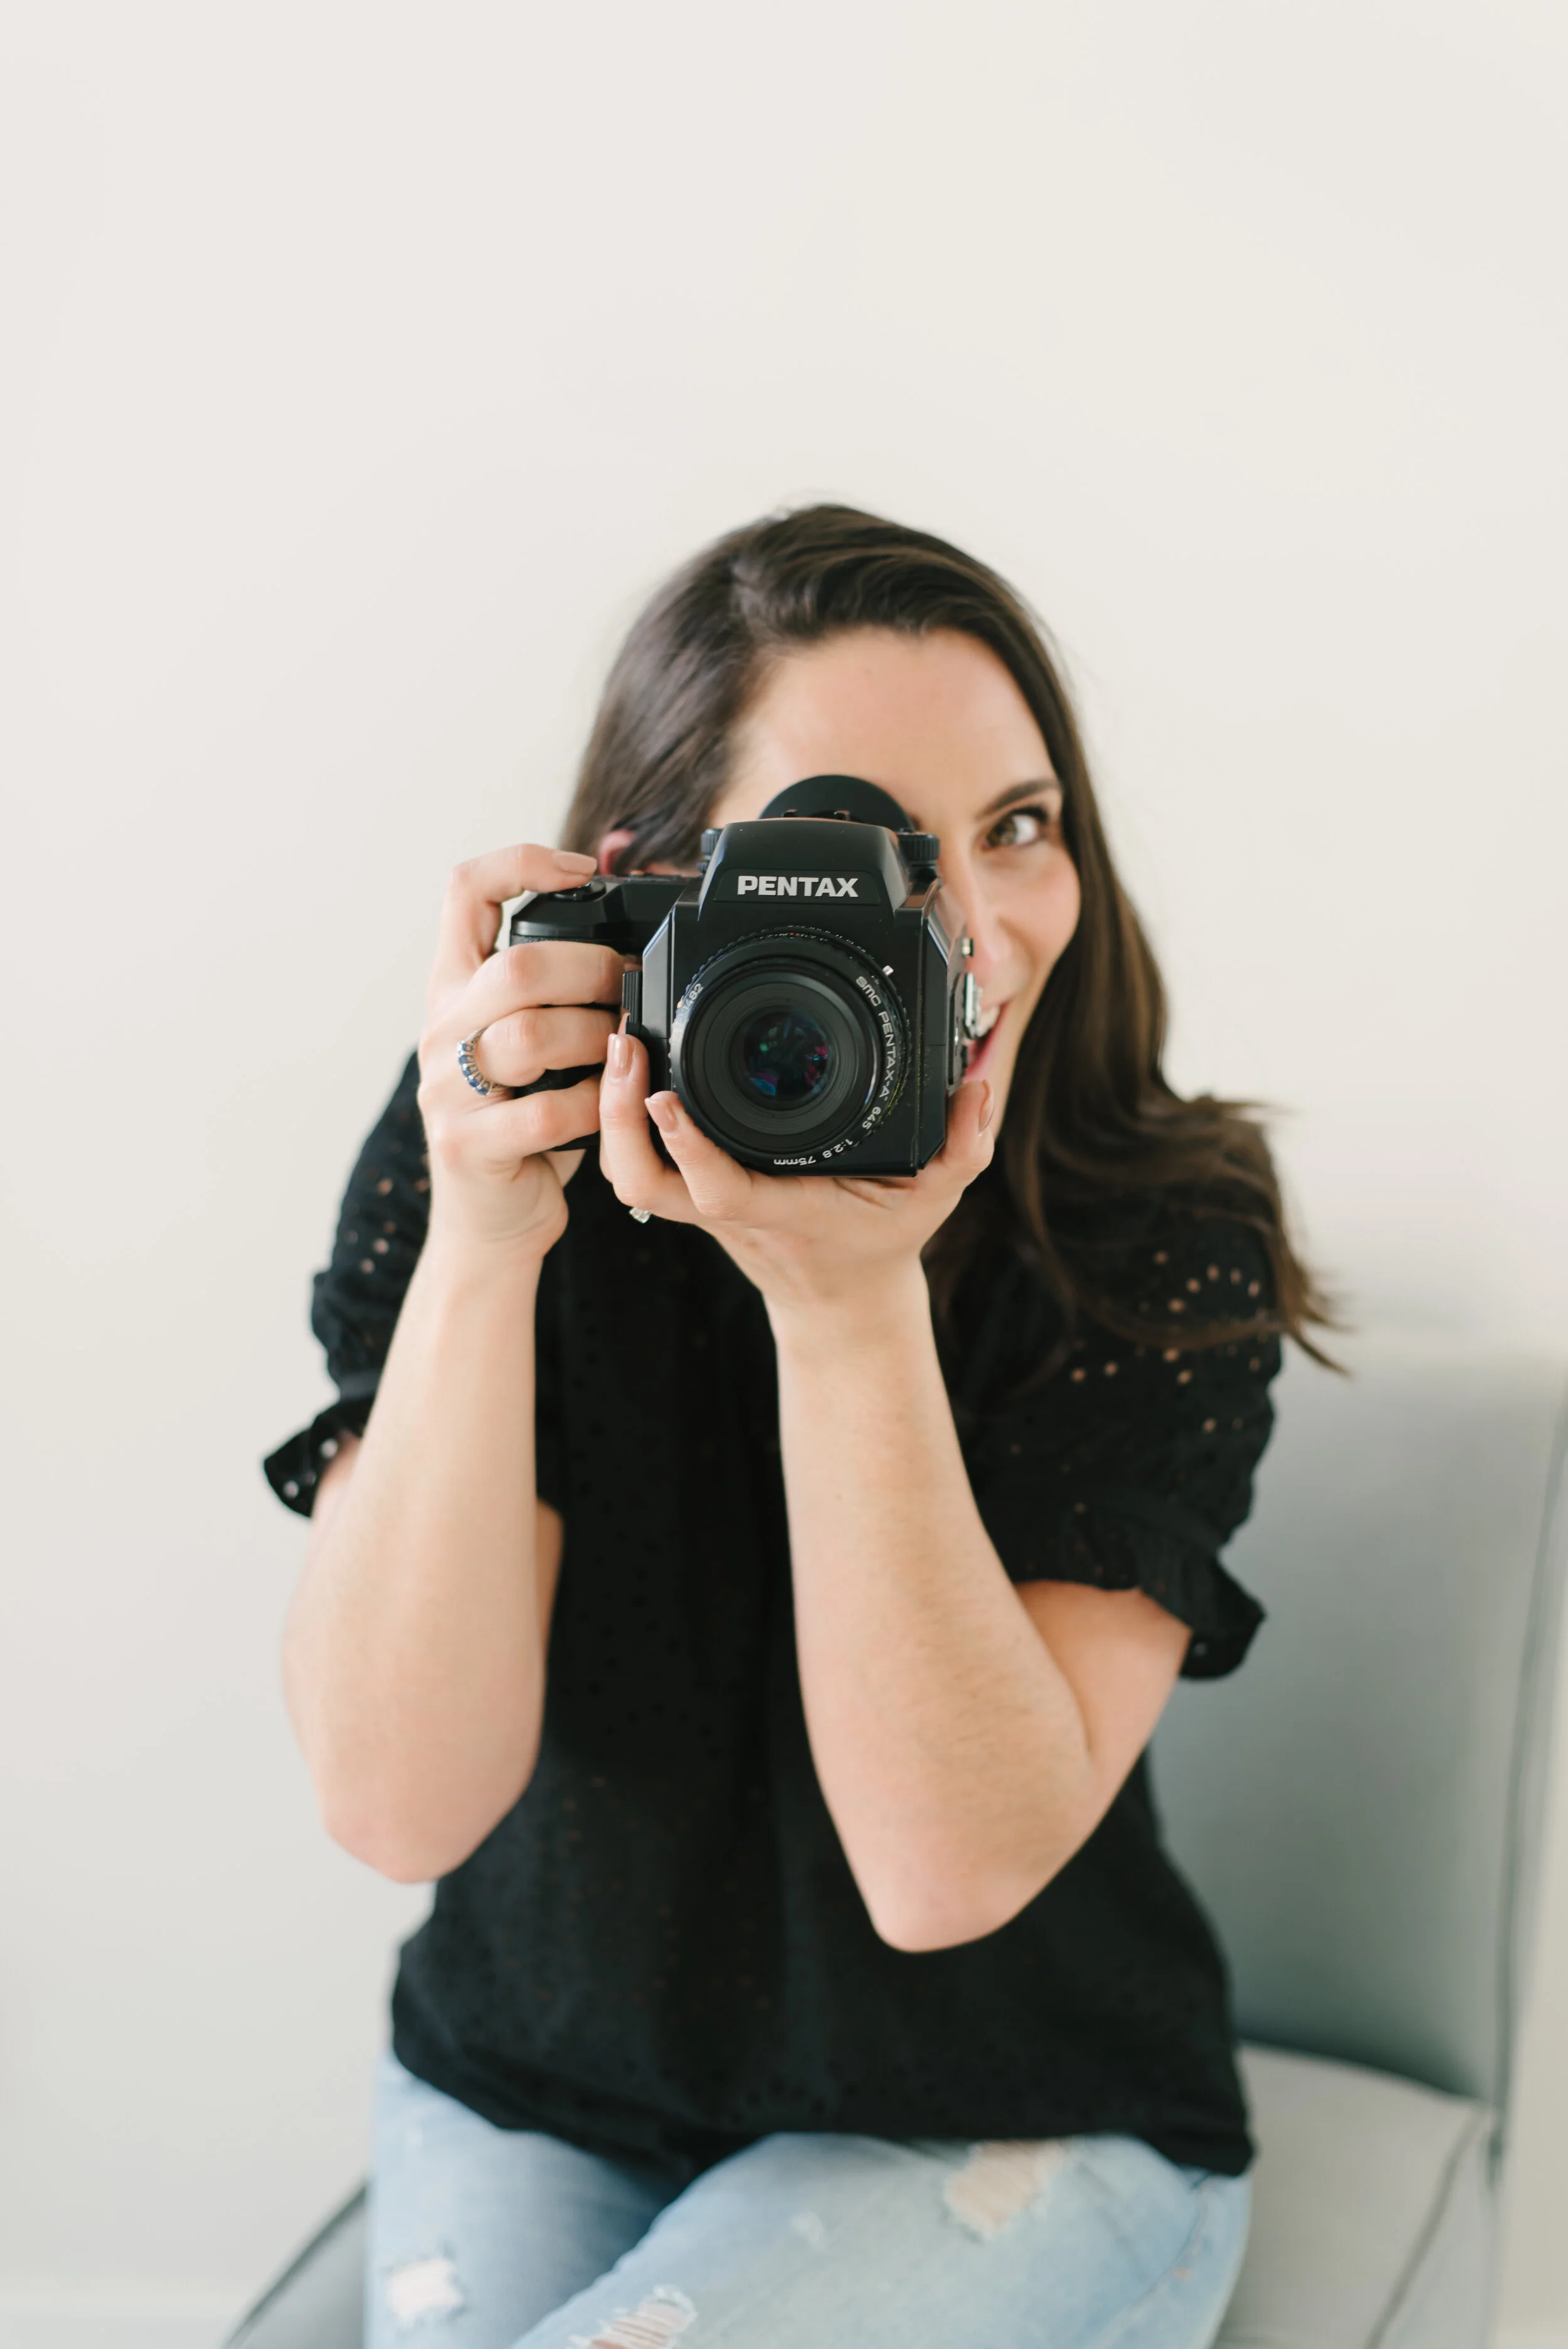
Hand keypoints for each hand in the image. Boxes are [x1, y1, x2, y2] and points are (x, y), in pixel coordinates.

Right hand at [417, 844, 625, 1255]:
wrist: (489, 1223)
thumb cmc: (522, 1124)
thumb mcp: (525, 1046)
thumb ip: (553, 992)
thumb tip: (628, 933)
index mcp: (452, 991)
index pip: (463, 891)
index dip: (520, 861)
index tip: (580, 867)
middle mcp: (440, 1031)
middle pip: (512, 966)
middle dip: (590, 969)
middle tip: (629, 986)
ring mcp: (447, 1091)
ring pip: (530, 1036)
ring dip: (598, 1038)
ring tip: (625, 1049)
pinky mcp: (470, 1146)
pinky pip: (547, 1113)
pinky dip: (596, 1106)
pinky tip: (612, 1107)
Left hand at [597, 1028, 995, 1321]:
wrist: (842, 1301)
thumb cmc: (878, 1243)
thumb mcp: (934, 1198)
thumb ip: (962, 1147)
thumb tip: (977, 1089)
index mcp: (779, 1209)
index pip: (718, 1185)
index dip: (685, 1143)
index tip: (664, 1093)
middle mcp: (727, 1207)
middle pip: (643, 1179)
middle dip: (619, 1116)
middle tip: (626, 1042)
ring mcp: (700, 1205)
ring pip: (628, 1173)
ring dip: (609, 1113)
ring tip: (621, 1041)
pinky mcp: (690, 1193)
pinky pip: (637, 1162)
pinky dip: (619, 1118)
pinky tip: (626, 1063)